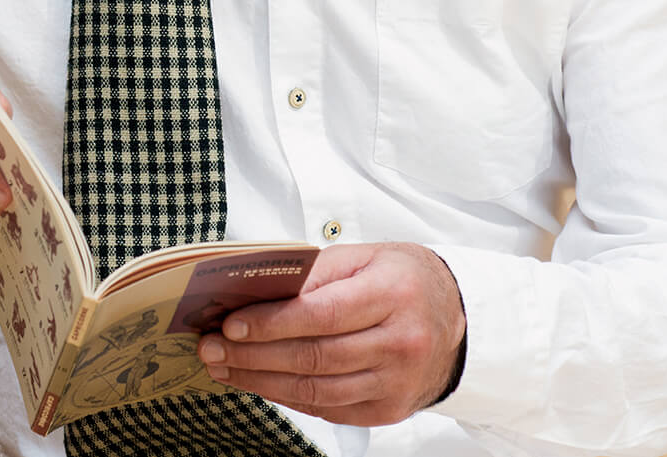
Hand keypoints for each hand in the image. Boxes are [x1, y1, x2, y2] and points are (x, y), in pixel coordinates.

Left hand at [197, 242, 465, 426]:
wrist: (455, 317)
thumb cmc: (402, 279)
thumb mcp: (363, 256)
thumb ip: (312, 271)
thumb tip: (253, 289)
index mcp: (394, 293)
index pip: (322, 314)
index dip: (271, 323)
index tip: (229, 324)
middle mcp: (401, 342)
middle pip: (314, 357)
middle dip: (253, 355)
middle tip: (211, 348)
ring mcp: (396, 382)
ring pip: (317, 390)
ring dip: (261, 381)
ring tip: (223, 367)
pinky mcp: (389, 410)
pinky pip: (328, 409)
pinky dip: (287, 397)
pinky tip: (258, 382)